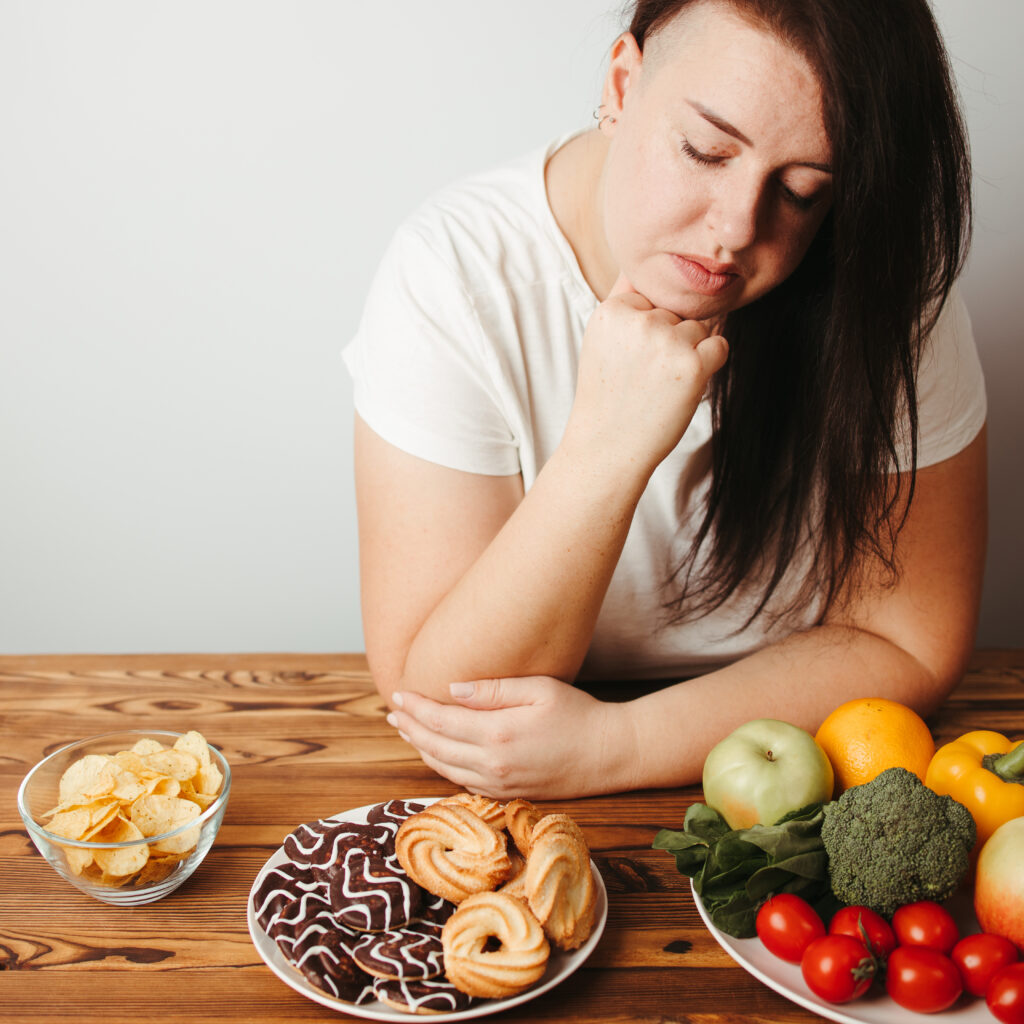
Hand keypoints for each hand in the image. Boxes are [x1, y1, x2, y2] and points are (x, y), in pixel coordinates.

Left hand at [385, 676, 634, 799]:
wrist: (609, 755)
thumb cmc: (578, 715)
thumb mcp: (539, 689)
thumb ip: (493, 690)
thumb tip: (452, 689)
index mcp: (497, 735)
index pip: (440, 721)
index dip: (416, 707)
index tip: (398, 693)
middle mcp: (492, 765)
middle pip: (435, 747)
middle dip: (410, 728)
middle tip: (393, 711)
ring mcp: (498, 783)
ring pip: (444, 768)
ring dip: (421, 748)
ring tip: (406, 730)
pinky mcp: (506, 793)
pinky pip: (462, 781)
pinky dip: (441, 766)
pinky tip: (436, 753)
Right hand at [564, 273, 728, 474]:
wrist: (607, 447)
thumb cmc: (607, 395)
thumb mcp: (601, 339)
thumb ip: (624, 298)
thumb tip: (645, 262)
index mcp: (612, 310)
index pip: (653, 295)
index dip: (647, 329)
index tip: (628, 358)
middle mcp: (639, 320)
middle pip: (677, 312)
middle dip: (667, 340)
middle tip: (641, 377)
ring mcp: (667, 342)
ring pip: (698, 328)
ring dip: (687, 353)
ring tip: (657, 384)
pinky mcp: (693, 365)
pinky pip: (719, 346)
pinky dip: (709, 365)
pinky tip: (680, 386)